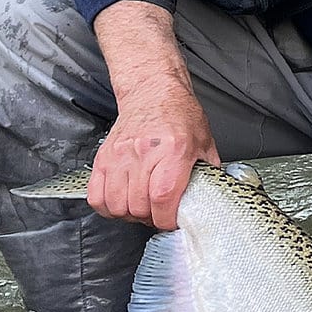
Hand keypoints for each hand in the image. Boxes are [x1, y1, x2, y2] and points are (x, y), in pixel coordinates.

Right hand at [91, 0, 219, 229]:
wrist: (152, 91)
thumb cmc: (179, 115)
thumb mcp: (205, 142)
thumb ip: (209, 173)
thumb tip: (214, 198)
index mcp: (173, 151)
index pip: (163, 198)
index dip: (166, 219)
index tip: (171, 221)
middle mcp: (144, 153)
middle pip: (138, 206)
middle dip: (150, 218)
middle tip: (158, 213)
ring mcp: (120, 155)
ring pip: (116, 205)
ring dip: (129, 214)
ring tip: (141, 207)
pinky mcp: (104, 157)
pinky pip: (96, 195)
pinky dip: (107, 207)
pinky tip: (121, 202)